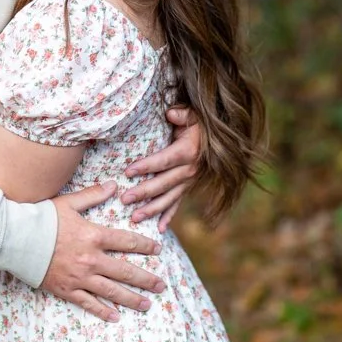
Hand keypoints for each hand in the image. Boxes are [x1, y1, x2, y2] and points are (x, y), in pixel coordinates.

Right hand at [41, 182, 165, 322]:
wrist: (15, 239)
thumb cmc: (42, 218)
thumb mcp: (69, 202)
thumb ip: (93, 194)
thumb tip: (114, 185)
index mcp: (93, 236)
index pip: (127, 242)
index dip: (145, 246)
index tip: (158, 250)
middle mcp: (91, 259)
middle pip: (125, 271)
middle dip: (146, 279)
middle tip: (162, 286)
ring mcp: (79, 277)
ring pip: (111, 291)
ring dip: (131, 299)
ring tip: (147, 304)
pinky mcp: (66, 289)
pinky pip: (88, 303)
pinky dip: (103, 311)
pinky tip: (115, 317)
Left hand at [121, 106, 199, 231]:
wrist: (217, 139)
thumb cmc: (198, 124)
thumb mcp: (192, 115)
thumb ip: (182, 114)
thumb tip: (171, 113)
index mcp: (187, 152)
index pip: (163, 161)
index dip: (146, 166)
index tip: (128, 172)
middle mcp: (189, 170)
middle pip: (163, 183)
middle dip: (143, 192)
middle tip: (124, 199)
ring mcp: (188, 182)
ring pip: (168, 198)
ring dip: (151, 209)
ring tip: (134, 218)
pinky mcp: (188, 188)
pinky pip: (177, 204)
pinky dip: (168, 217)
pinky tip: (158, 229)